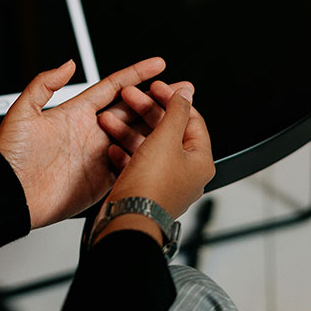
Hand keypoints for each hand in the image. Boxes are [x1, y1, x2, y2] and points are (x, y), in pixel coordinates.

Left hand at [0, 57, 172, 228]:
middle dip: (157, 99)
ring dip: (156, 127)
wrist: (7, 196)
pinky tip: (161, 151)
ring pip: (135, 137)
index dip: (136, 74)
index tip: (158, 64)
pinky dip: (144, 158)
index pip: (113, 87)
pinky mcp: (100, 180)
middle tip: (180, 91)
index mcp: (76, 112)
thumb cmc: (9, 155)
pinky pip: (128, 166)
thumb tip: (67, 62)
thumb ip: (44, 83)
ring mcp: (97, 156)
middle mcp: (90, 132)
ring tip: (178, 118)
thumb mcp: (23, 112)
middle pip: (131, 111)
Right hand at [96, 82, 214, 234]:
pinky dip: (124, 152)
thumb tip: (186, 93)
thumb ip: (177, 111)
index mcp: (200, 160)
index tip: (155, 87)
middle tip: (130, 96)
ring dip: (128, 130)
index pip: (191, 119)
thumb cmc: (151, 188)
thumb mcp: (166, 139)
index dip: (172, 99)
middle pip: (167, 130)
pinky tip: (112, 146)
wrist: (128, 223)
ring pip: (148, 146)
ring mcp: (165, 181)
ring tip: (110, 119)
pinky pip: (137, 164)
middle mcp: (186, 172)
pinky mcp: (146, 190)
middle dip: (145, 111)